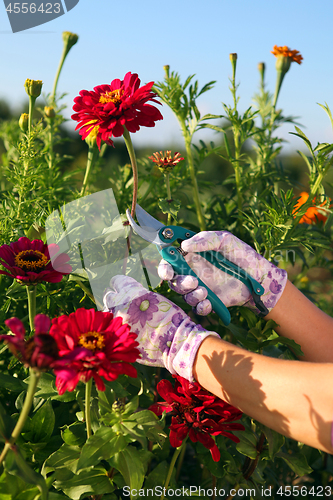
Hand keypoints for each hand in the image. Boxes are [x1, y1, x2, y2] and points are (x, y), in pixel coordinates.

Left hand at [103, 275, 218, 380]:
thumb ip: (137, 295)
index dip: (119, 284)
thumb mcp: (153, 299)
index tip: (121, 287)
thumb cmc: (169, 318)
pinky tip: (128, 329)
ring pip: (108, 314)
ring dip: (115, 313)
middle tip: (123, 302)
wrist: (174, 342)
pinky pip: (113, 329)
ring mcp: (117, 322)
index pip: (116, 282)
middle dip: (115, 298)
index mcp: (130, 292)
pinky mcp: (118, 337)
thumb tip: (130, 296)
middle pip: (109, 297)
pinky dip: (119, 328)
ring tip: (126, 317)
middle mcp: (120, 305)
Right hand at [158, 231, 286, 315]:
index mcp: (191, 257)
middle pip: (173, 281)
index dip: (164, 268)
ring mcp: (201, 288)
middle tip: (192, 280)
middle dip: (178, 283)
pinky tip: (208, 302)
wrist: (259, 275)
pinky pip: (198, 308)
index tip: (168, 271)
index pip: (170, 262)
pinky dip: (200, 306)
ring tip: (205, 291)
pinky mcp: (210, 302)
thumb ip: (205, 239)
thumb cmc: (241, 254)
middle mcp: (192, 273)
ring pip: (185, 295)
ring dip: (191, 294)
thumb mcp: (224, 240)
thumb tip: (184, 245)